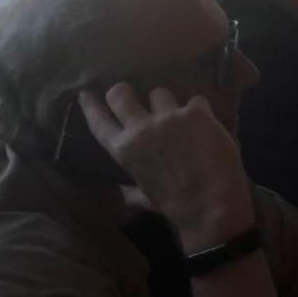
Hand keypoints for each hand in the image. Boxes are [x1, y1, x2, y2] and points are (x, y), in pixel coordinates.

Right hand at [79, 84, 254, 251]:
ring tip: (180, 118)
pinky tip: (207, 125)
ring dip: (168, 103)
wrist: (211, 204)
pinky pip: (195, 100)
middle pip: (120, 93)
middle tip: (133, 94)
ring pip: (159, 92)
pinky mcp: (196, 112)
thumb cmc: (176, 205)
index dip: (90, 105)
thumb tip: (118, 192)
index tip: (85, 92)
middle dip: (124, 91)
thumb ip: (129, 190)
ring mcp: (168, 117)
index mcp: (124, 150)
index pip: (98, 121)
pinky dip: (200, 111)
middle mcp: (140, 129)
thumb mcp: (145, 197)